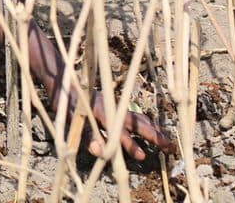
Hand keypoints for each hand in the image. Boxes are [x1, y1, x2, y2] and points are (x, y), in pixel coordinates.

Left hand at [51, 86, 175, 160]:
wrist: (64, 78)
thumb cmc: (65, 100)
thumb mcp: (71, 118)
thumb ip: (86, 134)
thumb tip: (99, 150)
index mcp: (101, 111)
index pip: (119, 131)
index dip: (130, 144)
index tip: (142, 156)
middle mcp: (112, 107)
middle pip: (137, 123)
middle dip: (154, 136)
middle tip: (170, 149)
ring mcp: (115, 105)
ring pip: (139, 118)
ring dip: (154, 130)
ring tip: (168, 142)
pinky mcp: (115, 104)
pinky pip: (135, 114)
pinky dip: (147, 122)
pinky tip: (153, 128)